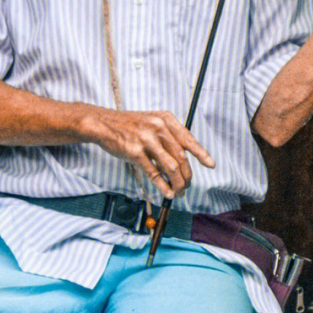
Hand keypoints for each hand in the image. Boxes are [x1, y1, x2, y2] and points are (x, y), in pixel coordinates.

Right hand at [81, 108, 214, 198]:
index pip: (188, 139)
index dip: (200, 153)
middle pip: (181, 156)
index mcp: (165, 119)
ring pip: (171, 167)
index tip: (210, 164)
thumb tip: (182, 159)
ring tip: (180, 192)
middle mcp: (159, 127)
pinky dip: (163, 186)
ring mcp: (147, 140)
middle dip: (187, 175)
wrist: (103, 124)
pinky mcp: (135, 152)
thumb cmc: (128, 125)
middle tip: (188, 186)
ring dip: (178, 183)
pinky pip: (154, 173)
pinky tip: (168, 193)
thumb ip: (167, 136)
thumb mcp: (151, 122)